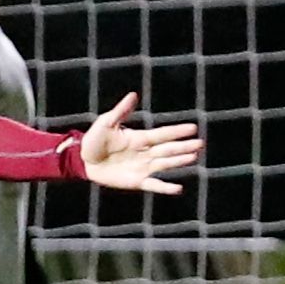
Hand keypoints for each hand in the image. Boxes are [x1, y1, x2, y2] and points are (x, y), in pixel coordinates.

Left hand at [79, 93, 202, 194]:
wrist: (83, 160)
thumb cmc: (94, 140)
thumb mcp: (106, 123)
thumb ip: (121, 111)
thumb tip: (133, 95)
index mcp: (139, 138)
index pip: (162, 134)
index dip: (177, 131)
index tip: (193, 128)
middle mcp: (145, 153)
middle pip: (168, 149)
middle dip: (184, 146)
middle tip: (200, 143)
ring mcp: (142, 167)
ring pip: (165, 164)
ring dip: (179, 161)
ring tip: (193, 157)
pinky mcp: (136, 182)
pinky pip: (153, 185)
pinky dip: (165, 188)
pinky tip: (178, 188)